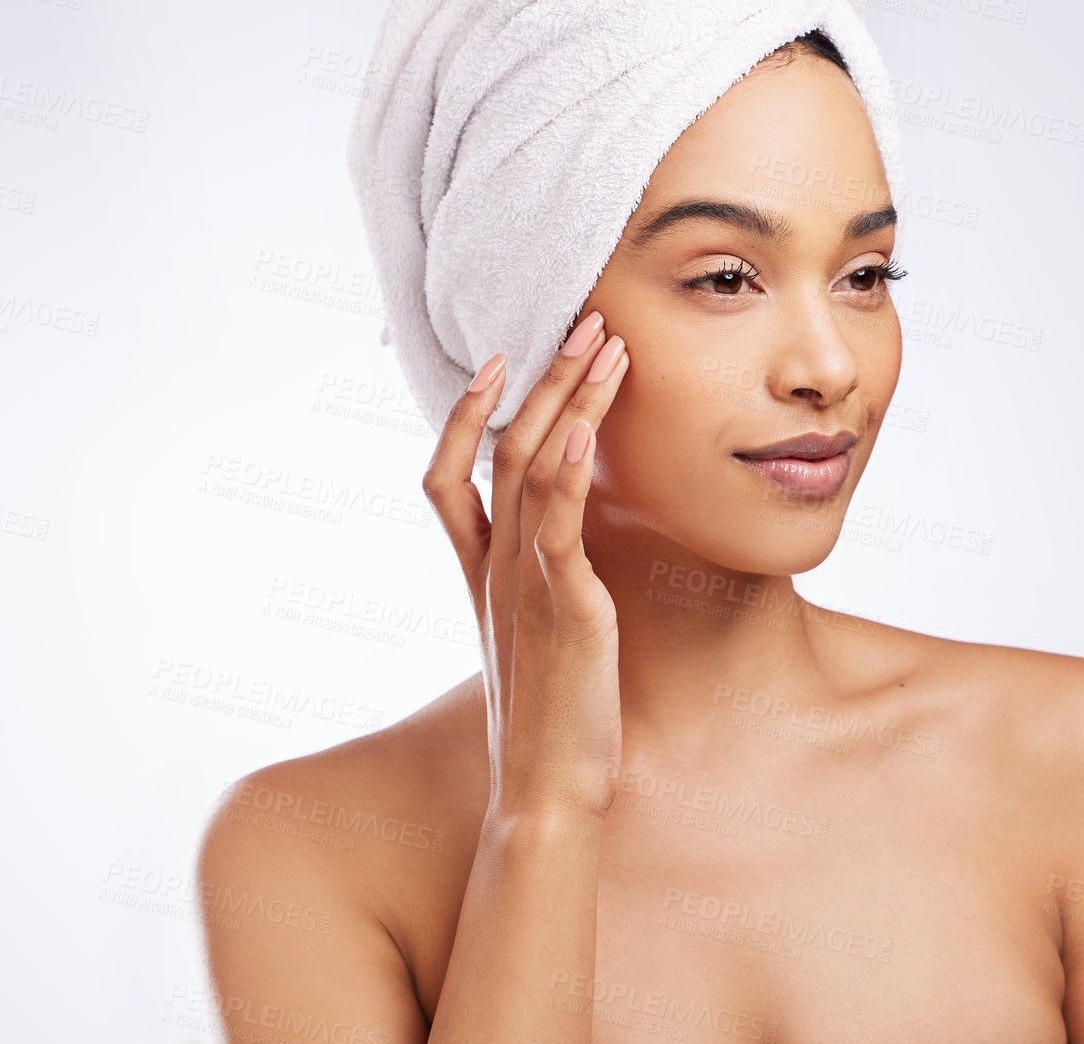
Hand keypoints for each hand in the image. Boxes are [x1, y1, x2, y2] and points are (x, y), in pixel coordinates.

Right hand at [421, 313, 629, 822]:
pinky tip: (586, 427)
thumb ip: (534, 586)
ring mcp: (521, 583)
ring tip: (604, 344)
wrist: (546, 791)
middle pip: (501, 448)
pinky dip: (566, 471)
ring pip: (529, 468)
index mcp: (482, 573)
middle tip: (582, 321)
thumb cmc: (551, 715)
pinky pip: (555, 526)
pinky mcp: (561, 607)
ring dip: (567, 399)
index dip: (465, 414)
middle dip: (542, 378)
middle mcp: (493, 568)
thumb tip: (556, 552)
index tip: (497, 359)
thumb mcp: (533, 637)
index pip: (449, 476)